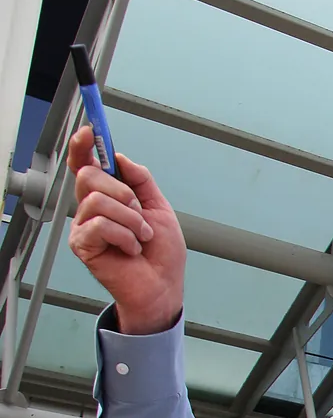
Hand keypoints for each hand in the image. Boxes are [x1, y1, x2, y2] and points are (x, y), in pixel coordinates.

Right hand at [66, 125, 185, 332]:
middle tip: (140, 213)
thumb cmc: (161, 253)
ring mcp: (84, 226)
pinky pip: (100, 224)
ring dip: (130, 219)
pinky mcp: (82, 244)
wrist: (164, 286)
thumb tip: (120, 158)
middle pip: (90, 176)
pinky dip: (125, 236)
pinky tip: (132, 249)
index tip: (91, 131)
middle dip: (123, 192)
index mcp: (108, 196)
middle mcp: (91, 208)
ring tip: (141, 237)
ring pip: (98, 200)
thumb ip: (141, 181)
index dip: (84, 146)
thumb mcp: (159, 209)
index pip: (87, 164)